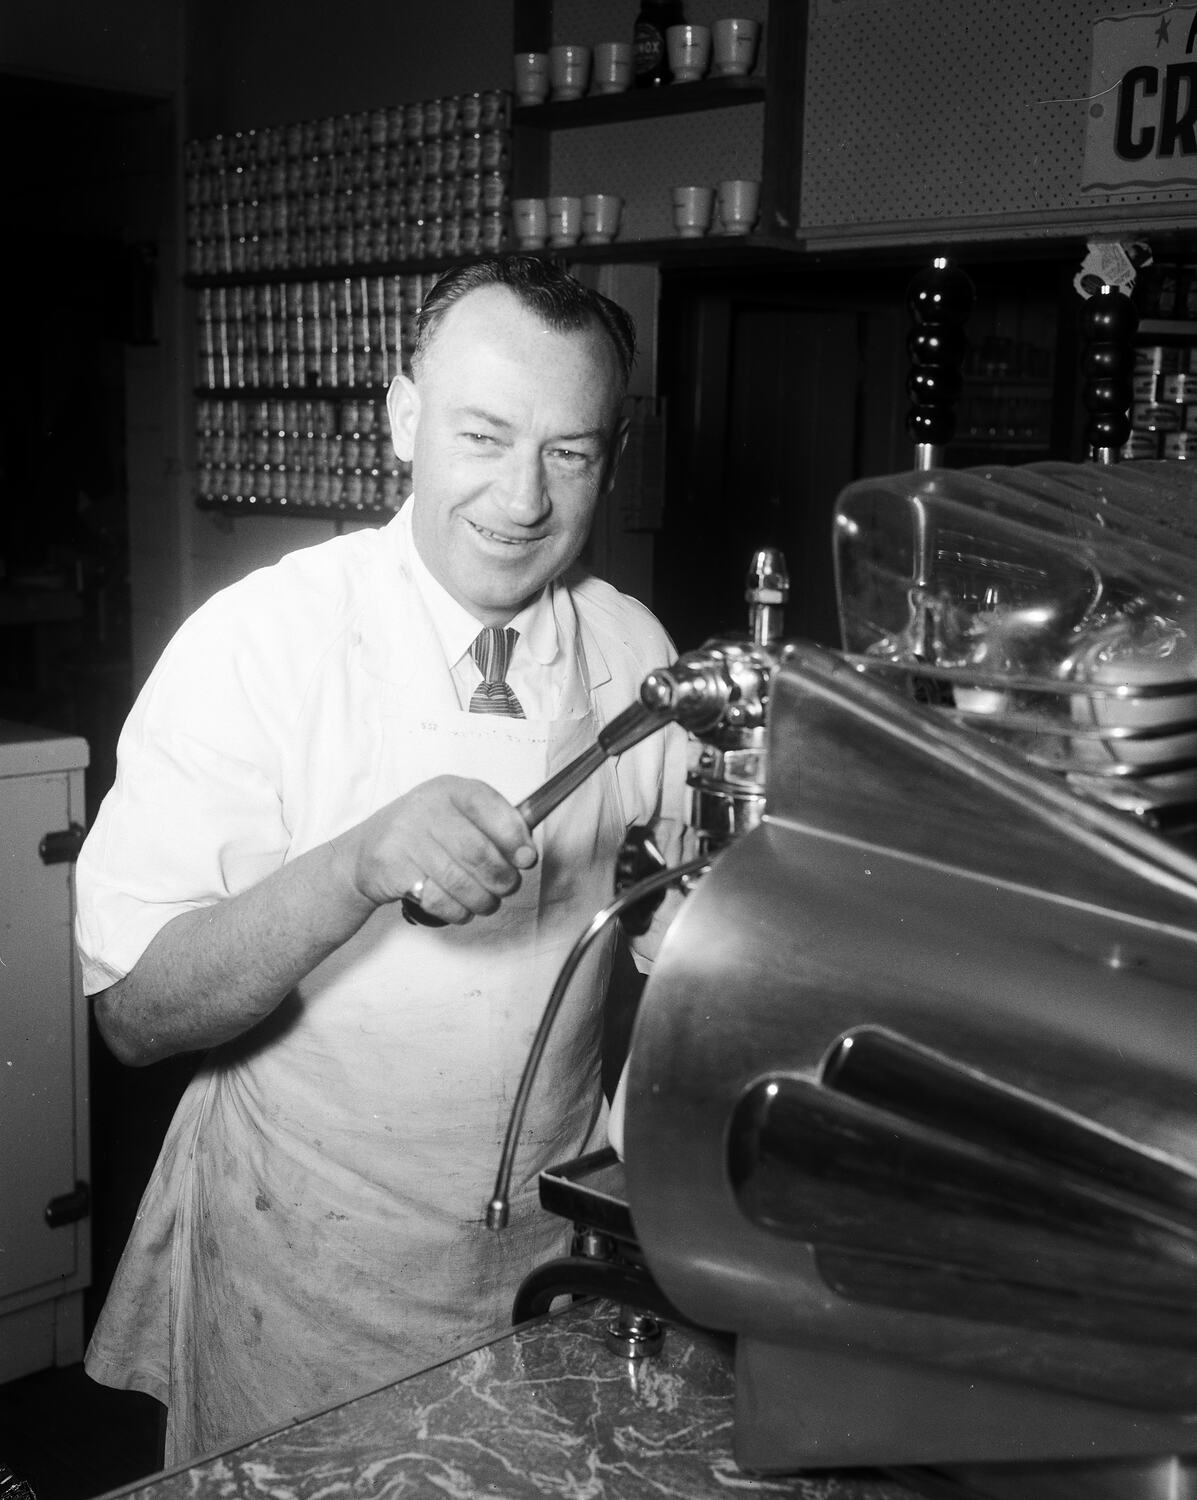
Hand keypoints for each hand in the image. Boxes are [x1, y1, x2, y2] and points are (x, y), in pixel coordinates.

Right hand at [333, 776, 536, 924]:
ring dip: (482, 899)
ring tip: (486, 903)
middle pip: (478, 850)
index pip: (489, 806)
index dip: (514, 836)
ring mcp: (406, 837)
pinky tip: (460, 908)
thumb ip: (491, 827)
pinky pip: (437, 898)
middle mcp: (426, 807)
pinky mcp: (393, 867)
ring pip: (460, 880)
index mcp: (448, 789)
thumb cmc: (421, 836)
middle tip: (507, 887)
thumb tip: (526, 853)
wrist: (363, 854)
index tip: (526, 858)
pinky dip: (456, 910)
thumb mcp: (454, 816)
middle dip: (501, 877)